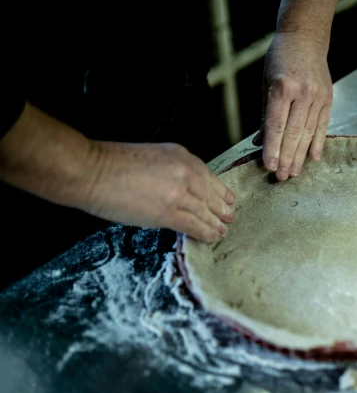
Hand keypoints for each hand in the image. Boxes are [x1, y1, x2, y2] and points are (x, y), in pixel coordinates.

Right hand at [84, 142, 235, 241]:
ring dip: (216, 223)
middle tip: (229, 217)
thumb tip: (180, 188)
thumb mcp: (151, 156)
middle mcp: (185, 173)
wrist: (91, 170)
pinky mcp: (169, 212)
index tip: (227, 199)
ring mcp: (179, 193)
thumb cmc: (110, 162)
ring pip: (205, 212)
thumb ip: (170, 169)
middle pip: (211, 195)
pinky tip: (211, 237)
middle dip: (221, 209)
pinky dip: (205, 233)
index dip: (219, 191)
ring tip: (222, 230)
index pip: (208, 176)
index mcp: (181, 156)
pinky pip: (194, 225)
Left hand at [255, 31, 332, 180]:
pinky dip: (317, 144)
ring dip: (300, 156)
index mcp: (283, 88)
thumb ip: (265, 115)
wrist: (305, 39)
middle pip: (293, 133)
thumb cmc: (280, 60)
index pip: (276, 125)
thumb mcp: (265, 84)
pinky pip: (323, 126)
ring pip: (308, 133)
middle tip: (281, 177)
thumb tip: (260, 143)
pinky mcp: (328, 99)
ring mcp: (318, 97)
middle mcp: (303, 93)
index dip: (273, 149)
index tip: (269, 166)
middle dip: (286, 158)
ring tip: (294, 172)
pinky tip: (312, 159)